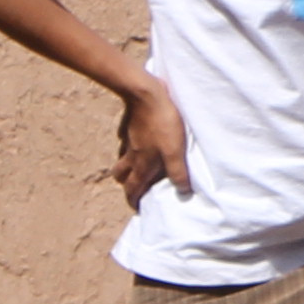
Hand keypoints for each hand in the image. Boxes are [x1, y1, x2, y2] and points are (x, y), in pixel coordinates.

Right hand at [112, 73, 191, 202]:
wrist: (145, 94)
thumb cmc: (163, 123)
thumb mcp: (175, 151)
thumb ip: (178, 172)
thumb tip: (182, 191)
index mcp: (141, 165)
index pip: (132, 190)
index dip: (134, 202)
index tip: (139, 209)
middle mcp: (130, 155)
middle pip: (121, 176)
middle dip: (128, 185)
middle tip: (138, 187)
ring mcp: (127, 140)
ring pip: (121, 159)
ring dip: (127, 167)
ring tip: (139, 167)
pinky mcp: (128, 126)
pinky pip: (125, 141)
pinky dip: (129, 147)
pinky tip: (139, 142)